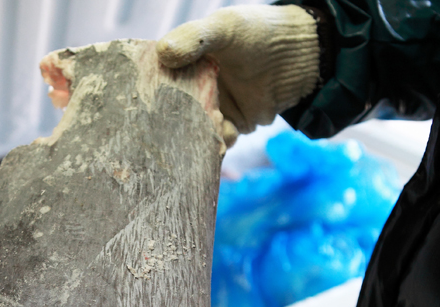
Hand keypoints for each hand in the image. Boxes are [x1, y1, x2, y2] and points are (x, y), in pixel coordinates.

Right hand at [157, 4, 319, 133]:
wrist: (297, 56)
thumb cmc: (257, 33)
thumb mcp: (224, 28)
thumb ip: (194, 38)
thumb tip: (163, 54)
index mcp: (179, 65)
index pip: (154, 82)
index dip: (147, 94)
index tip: (143, 104)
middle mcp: (189, 90)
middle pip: (168, 114)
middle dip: (167, 125)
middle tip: (165, 132)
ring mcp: (207, 111)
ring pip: (190, 132)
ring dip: (193, 137)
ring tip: (202, 131)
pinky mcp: (227, 128)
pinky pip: (214, 144)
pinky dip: (215, 146)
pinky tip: (221, 138)